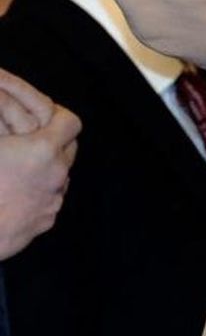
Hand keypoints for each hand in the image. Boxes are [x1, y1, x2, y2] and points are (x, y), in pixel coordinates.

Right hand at [0, 71, 80, 258]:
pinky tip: (17, 192)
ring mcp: (53, 200)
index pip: (70, 122)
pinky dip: (39, 191)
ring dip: (47, 168)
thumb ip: (2, 122)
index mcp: (42, 150)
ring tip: (21, 166)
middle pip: (70, 148)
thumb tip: (12, 132)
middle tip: (33, 138)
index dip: (59, 115)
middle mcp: (56, 174)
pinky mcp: (46, 221)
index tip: (47, 114)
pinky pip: (50, 199)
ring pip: (61, 175)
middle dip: (56, 140)